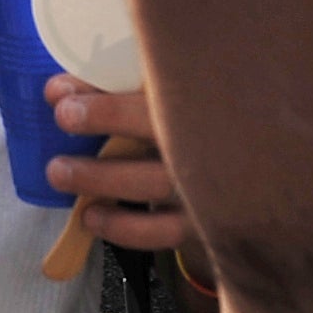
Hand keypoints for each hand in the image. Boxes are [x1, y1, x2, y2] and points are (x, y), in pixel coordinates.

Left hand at [48, 79, 209, 284]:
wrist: (254, 168)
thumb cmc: (193, 121)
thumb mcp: (171, 92)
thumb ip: (126, 81)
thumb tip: (62, 88)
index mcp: (208, 97)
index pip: (166, 84)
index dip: (112, 87)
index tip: (63, 90)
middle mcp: (216, 139)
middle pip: (166, 124)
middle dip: (109, 117)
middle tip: (64, 116)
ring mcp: (213, 185)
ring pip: (157, 182)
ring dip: (101, 177)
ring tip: (59, 171)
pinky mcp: (208, 223)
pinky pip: (164, 231)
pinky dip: (124, 227)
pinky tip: (91, 215)